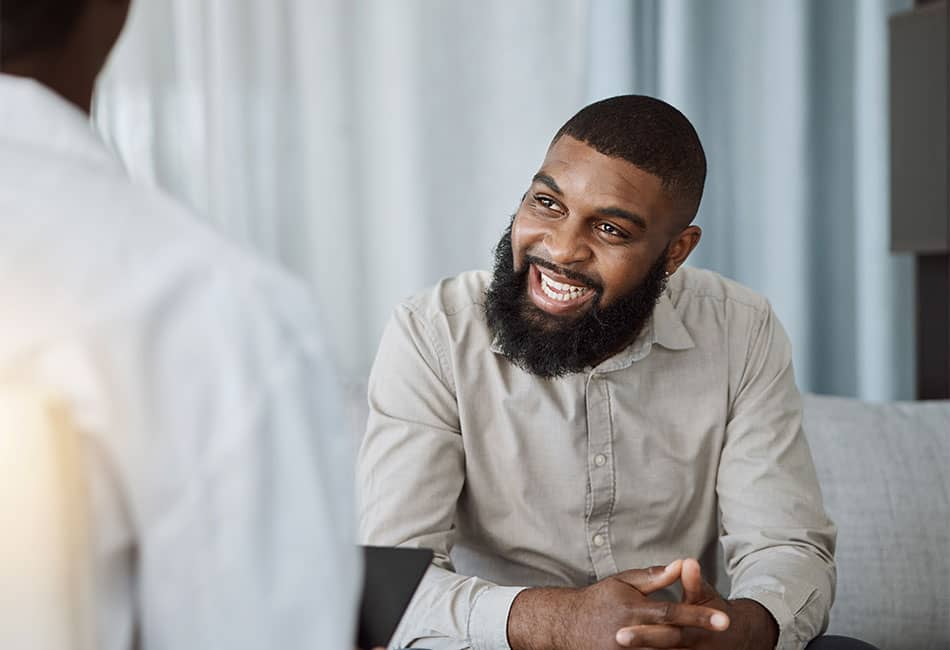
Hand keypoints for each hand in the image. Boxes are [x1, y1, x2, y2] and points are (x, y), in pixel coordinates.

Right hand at [507, 560, 729, 649]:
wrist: (566, 625)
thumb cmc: (599, 600)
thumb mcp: (624, 583)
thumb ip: (653, 577)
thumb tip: (681, 564)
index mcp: (632, 609)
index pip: (671, 612)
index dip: (698, 615)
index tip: (725, 619)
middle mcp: (629, 633)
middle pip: (672, 637)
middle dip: (699, 635)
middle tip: (727, 630)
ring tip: (710, 649)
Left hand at [615, 558, 777, 649]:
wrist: (737, 638)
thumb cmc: (715, 611)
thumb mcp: (705, 595)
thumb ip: (693, 581)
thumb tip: (686, 561)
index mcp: (697, 630)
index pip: (667, 631)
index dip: (644, 632)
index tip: (619, 633)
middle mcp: (695, 648)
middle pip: (663, 647)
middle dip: (640, 643)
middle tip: (615, 640)